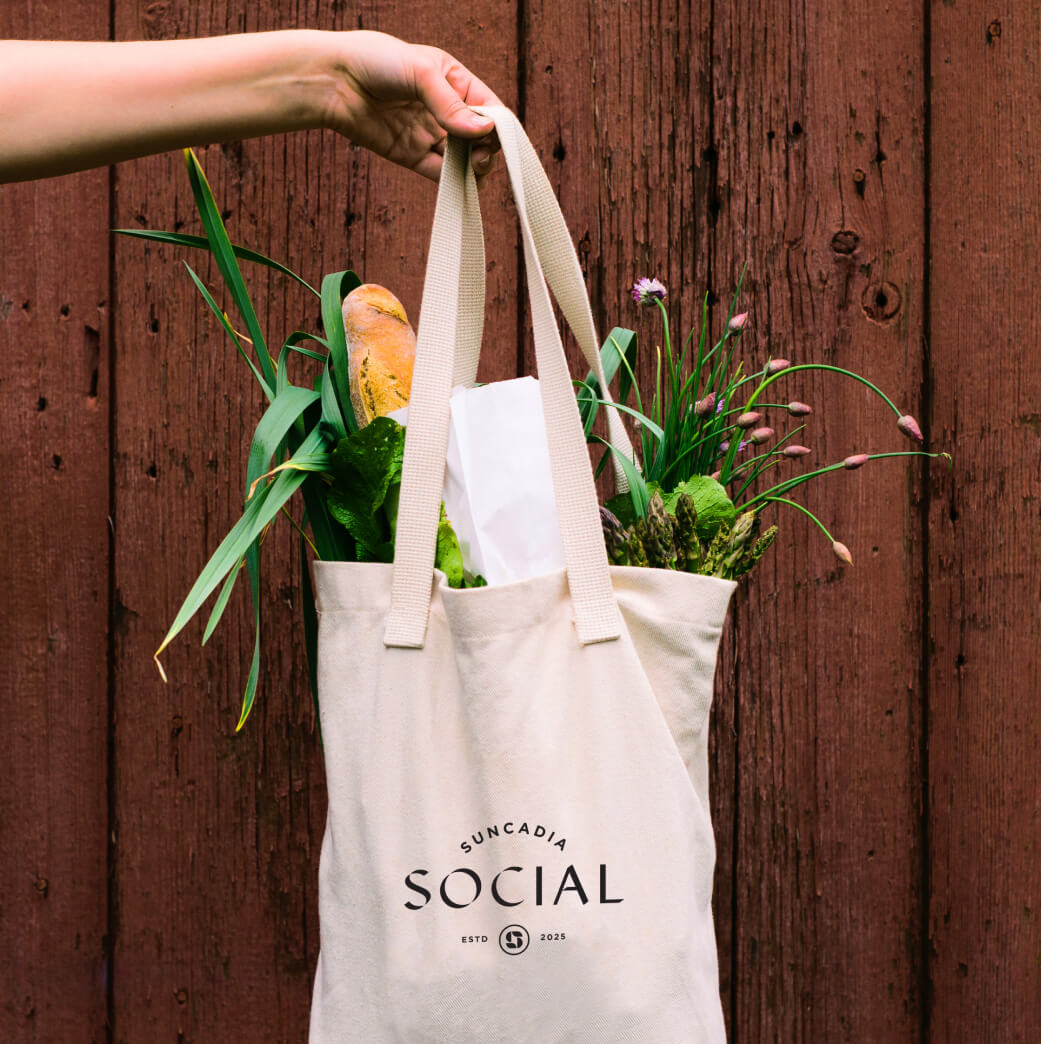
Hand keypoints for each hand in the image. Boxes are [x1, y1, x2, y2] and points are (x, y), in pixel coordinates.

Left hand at [321, 31, 501, 185]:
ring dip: (474, 169)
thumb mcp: (421, 72)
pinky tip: (461, 185)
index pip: (489, 108)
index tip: (496, 139)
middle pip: (480, 138)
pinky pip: (440, 173)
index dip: (498, 126)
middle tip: (480, 158)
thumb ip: (452, 105)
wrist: (333, 80)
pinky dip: (453, 182)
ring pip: (464, 159)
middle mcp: (445, 109)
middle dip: (487, 151)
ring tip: (473, 171)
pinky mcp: (412, 156)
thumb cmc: (376, 61)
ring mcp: (429, 134)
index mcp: (454, 81)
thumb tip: (484, 132)